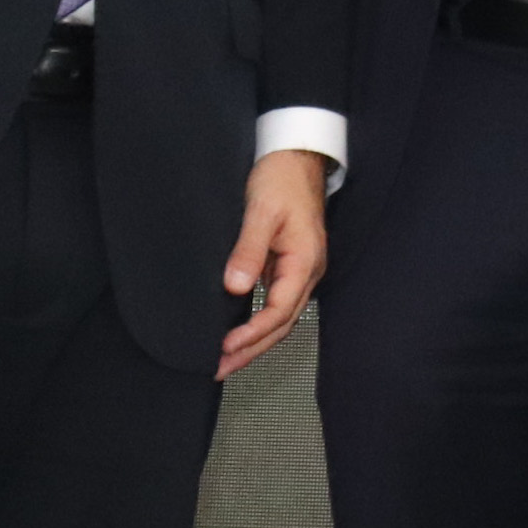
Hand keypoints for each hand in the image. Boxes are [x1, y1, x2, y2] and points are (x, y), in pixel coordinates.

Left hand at [217, 149, 328, 381]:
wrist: (296, 158)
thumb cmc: (281, 180)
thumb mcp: (261, 212)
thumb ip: (248, 251)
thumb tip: (235, 288)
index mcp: (305, 261)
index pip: (279, 310)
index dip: (252, 333)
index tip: (225, 347)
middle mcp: (307, 271)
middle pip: (282, 324)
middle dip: (252, 350)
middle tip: (220, 369)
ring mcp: (299, 270)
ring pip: (280, 317)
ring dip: (255, 341)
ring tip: (227, 360)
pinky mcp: (288, 265)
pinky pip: (275, 304)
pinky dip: (258, 323)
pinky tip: (240, 331)